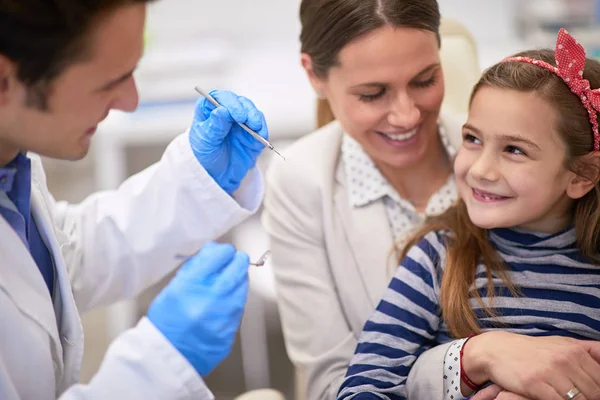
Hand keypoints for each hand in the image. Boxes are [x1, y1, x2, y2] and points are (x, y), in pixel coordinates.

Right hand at [147, 242, 248, 375]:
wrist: (168, 355)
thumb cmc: (166, 320)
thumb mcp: (174, 287)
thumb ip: (196, 267)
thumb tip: (215, 250)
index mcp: (193, 284)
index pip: (222, 254)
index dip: (224, 250)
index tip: (224, 252)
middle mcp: (212, 297)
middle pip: (239, 267)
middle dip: (237, 261)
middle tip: (234, 261)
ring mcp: (225, 315)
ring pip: (243, 286)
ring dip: (238, 279)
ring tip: (227, 282)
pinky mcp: (232, 328)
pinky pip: (240, 306)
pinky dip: (235, 299)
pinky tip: (224, 302)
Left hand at [189, 89, 267, 193]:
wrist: (217, 175)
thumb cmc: (205, 155)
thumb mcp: (206, 141)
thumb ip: (214, 126)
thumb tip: (222, 110)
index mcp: (209, 109)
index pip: (220, 97)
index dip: (230, 103)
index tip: (237, 115)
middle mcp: (227, 112)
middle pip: (240, 102)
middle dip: (247, 110)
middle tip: (249, 121)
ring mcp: (241, 121)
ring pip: (252, 112)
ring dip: (256, 118)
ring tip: (256, 128)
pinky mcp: (253, 132)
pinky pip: (261, 127)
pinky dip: (262, 131)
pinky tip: (261, 137)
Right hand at [463, 332, 599, 399]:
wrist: (496, 350)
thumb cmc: (530, 350)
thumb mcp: (560, 344)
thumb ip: (585, 351)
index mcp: (574, 350)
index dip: (598, 390)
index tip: (590, 393)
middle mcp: (565, 359)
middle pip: (594, 391)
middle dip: (589, 398)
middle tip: (578, 398)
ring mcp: (550, 371)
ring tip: (564, 398)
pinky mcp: (535, 384)